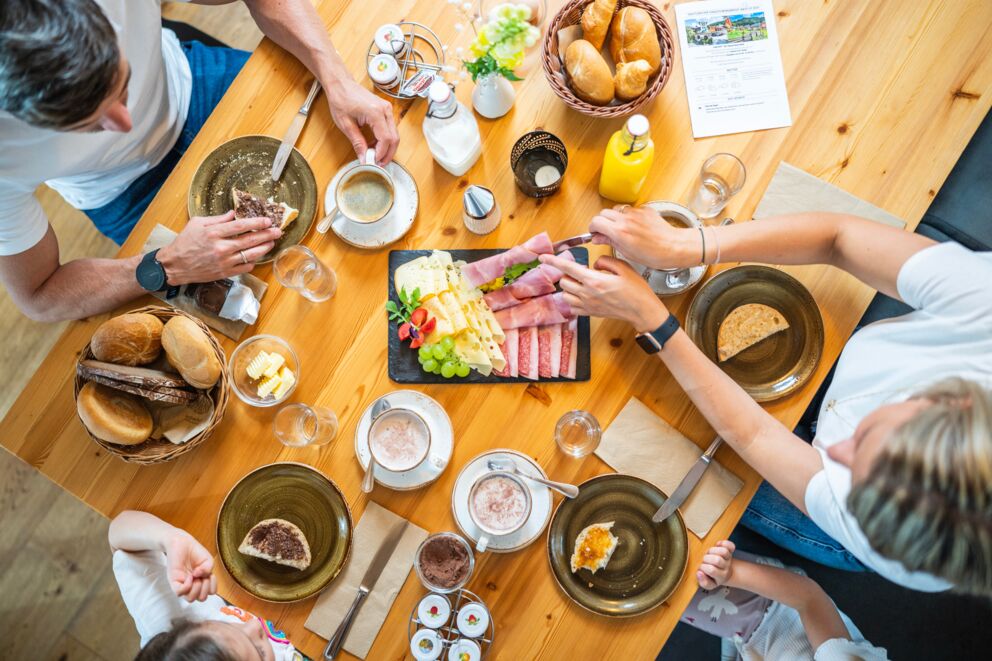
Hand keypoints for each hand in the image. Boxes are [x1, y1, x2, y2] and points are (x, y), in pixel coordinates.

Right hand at [157, 211, 280, 284]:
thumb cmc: (184, 242)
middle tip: (278, 231)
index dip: (257, 223)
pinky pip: (245, 267)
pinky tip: (257, 256)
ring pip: (251, 255)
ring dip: (264, 248)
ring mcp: (224, 262)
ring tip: (272, 242)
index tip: (268, 220)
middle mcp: (221, 247)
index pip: (241, 226)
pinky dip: (253, 262)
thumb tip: (234, 213)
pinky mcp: (225, 273)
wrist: (174, 265)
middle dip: (267, 235)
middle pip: (250, 240)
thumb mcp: (197, 224)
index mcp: (214, 233)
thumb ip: (217, 218)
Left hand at [165, 531, 216, 602]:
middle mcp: (193, 585)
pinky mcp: (174, 581)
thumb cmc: (195, 551)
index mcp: (202, 581)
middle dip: (205, 588)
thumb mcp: (208, 560)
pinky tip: (189, 576)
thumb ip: (208, 569)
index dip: (212, 587)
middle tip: (203, 577)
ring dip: (196, 588)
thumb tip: (199, 577)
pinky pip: (179, 592)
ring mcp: (183, 584)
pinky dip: (187, 586)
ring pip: (190, 599)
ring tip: (195, 577)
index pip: (209, 593)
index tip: (210, 576)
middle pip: (201, 598)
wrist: (183, 543)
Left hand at [326, 77, 398, 164]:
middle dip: (387, 153)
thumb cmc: (341, 99)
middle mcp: (385, 110)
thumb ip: (357, 143)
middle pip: (394, 138)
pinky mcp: (385, 110)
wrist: (341, 84)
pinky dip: (384, 139)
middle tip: (378, 164)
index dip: (381, 153)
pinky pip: (390, 129)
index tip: (373, 162)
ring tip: (374, 155)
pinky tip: (374, 145)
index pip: (385, 139)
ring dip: (386, 147)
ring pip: (394, 135)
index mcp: (375, 112)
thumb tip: (364, 158)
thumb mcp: (346, 124)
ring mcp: (387, 109)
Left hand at [540, 253, 668, 332]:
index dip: (552, 261)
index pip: (567, 268)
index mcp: (594, 280)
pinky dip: (573, 300)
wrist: (642, 310)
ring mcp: (588, 305)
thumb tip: (594, 264)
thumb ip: (605, 261)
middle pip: (564, 282)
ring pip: (565, 295)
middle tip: (580, 271)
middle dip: (567, 274)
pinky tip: (582, 295)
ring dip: (569, 287)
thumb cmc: (636, 289)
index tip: (542, 258)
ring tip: (581, 283)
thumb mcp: (623, 267)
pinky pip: (572, 307)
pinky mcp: (590, 313)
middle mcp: (588, 294)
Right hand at [590, 206, 701, 269]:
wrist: (673, 246)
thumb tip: (598, 238)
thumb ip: (610, 241)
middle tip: (605, 231)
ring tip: (621, 228)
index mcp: (619, 231)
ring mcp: (635, 213)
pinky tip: (634, 226)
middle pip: (603, 213)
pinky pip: (630, 209)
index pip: (596, 221)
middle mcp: (626, 219)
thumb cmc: (654, 254)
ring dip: (614, 217)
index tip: (594, 233)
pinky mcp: (644, 209)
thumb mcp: (627, 252)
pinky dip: (628, 216)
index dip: (593, 228)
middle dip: (602, 221)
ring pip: (616, 209)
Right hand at [697, 540, 735, 589]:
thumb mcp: (709, 584)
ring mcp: (728, 558)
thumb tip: (699, 573)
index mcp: (721, 576)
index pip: (711, 570)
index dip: (703, 567)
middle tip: (704, 560)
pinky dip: (723, 543)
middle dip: (707, 558)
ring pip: (723, 551)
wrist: (726, 574)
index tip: (700, 567)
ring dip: (713, 550)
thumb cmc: (714, 577)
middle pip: (717, 560)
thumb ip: (703, 582)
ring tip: (709, 553)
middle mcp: (726, 567)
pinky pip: (730, 545)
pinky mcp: (730, 551)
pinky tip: (718, 545)